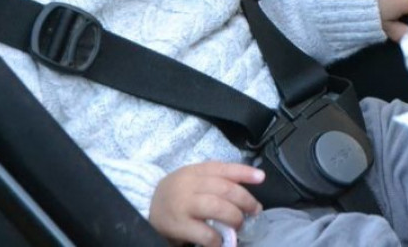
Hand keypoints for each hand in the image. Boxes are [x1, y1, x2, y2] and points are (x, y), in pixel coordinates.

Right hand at [149, 161, 263, 246]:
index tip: (261, 178)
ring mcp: (183, 205)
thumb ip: (215, 180)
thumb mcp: (192, 178)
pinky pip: (205, 233)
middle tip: (254, 210)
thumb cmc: (177, 193)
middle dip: (245, 200)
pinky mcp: (178, 225)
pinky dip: (218, 238)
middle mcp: (189, 184)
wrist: (146, 206)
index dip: (244, 172)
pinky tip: (221, 241)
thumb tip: (247, 190)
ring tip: (239, 225)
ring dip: (234, 217)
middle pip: (224, 188)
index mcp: (195, 171)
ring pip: (217, 207)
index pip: (223, 168)